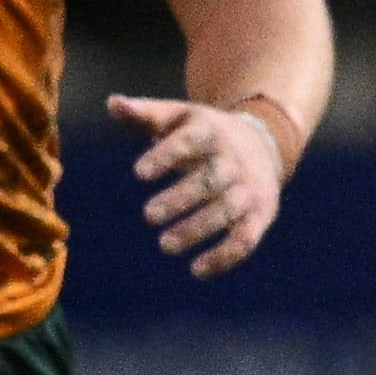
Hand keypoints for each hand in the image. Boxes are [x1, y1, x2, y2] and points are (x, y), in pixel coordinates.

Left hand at [109, 92, 289, 278]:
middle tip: (148, 215)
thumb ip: (145, 113)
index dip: (167, 155)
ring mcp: (249, 189)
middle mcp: (234, 161)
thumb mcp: (179, 117)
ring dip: (198, 229)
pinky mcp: (260, 215)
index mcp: (211, 132)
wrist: (262, 144)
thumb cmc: (205, 133)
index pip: (191, 140)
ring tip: (165, 245)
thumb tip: (112, 104)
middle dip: (181, 198)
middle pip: (211, 180)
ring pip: (227, 212)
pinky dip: (225, 257)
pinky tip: (197, 270)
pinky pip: (246, 239)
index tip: (139, 173)